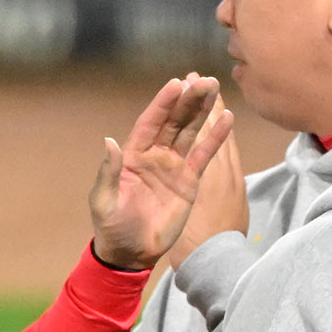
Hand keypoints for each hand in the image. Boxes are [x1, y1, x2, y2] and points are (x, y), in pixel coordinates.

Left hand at [89, 74, 232, 270]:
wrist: (131, 251)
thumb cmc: (112, 224)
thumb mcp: (104, 199)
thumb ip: (108, 170)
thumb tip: (109, 141)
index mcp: (133, 154)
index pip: (150, 122)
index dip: (163, 103)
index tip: (176, 83)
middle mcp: (155, 154)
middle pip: (174, 121)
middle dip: (188, 100)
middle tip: (204, 80)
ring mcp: (173, 166)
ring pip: (191, 132)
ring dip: (203, 111)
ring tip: (215, 87)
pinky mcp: (189, 181)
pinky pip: (204, 156)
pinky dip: (215, 138)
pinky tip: (228, 118)